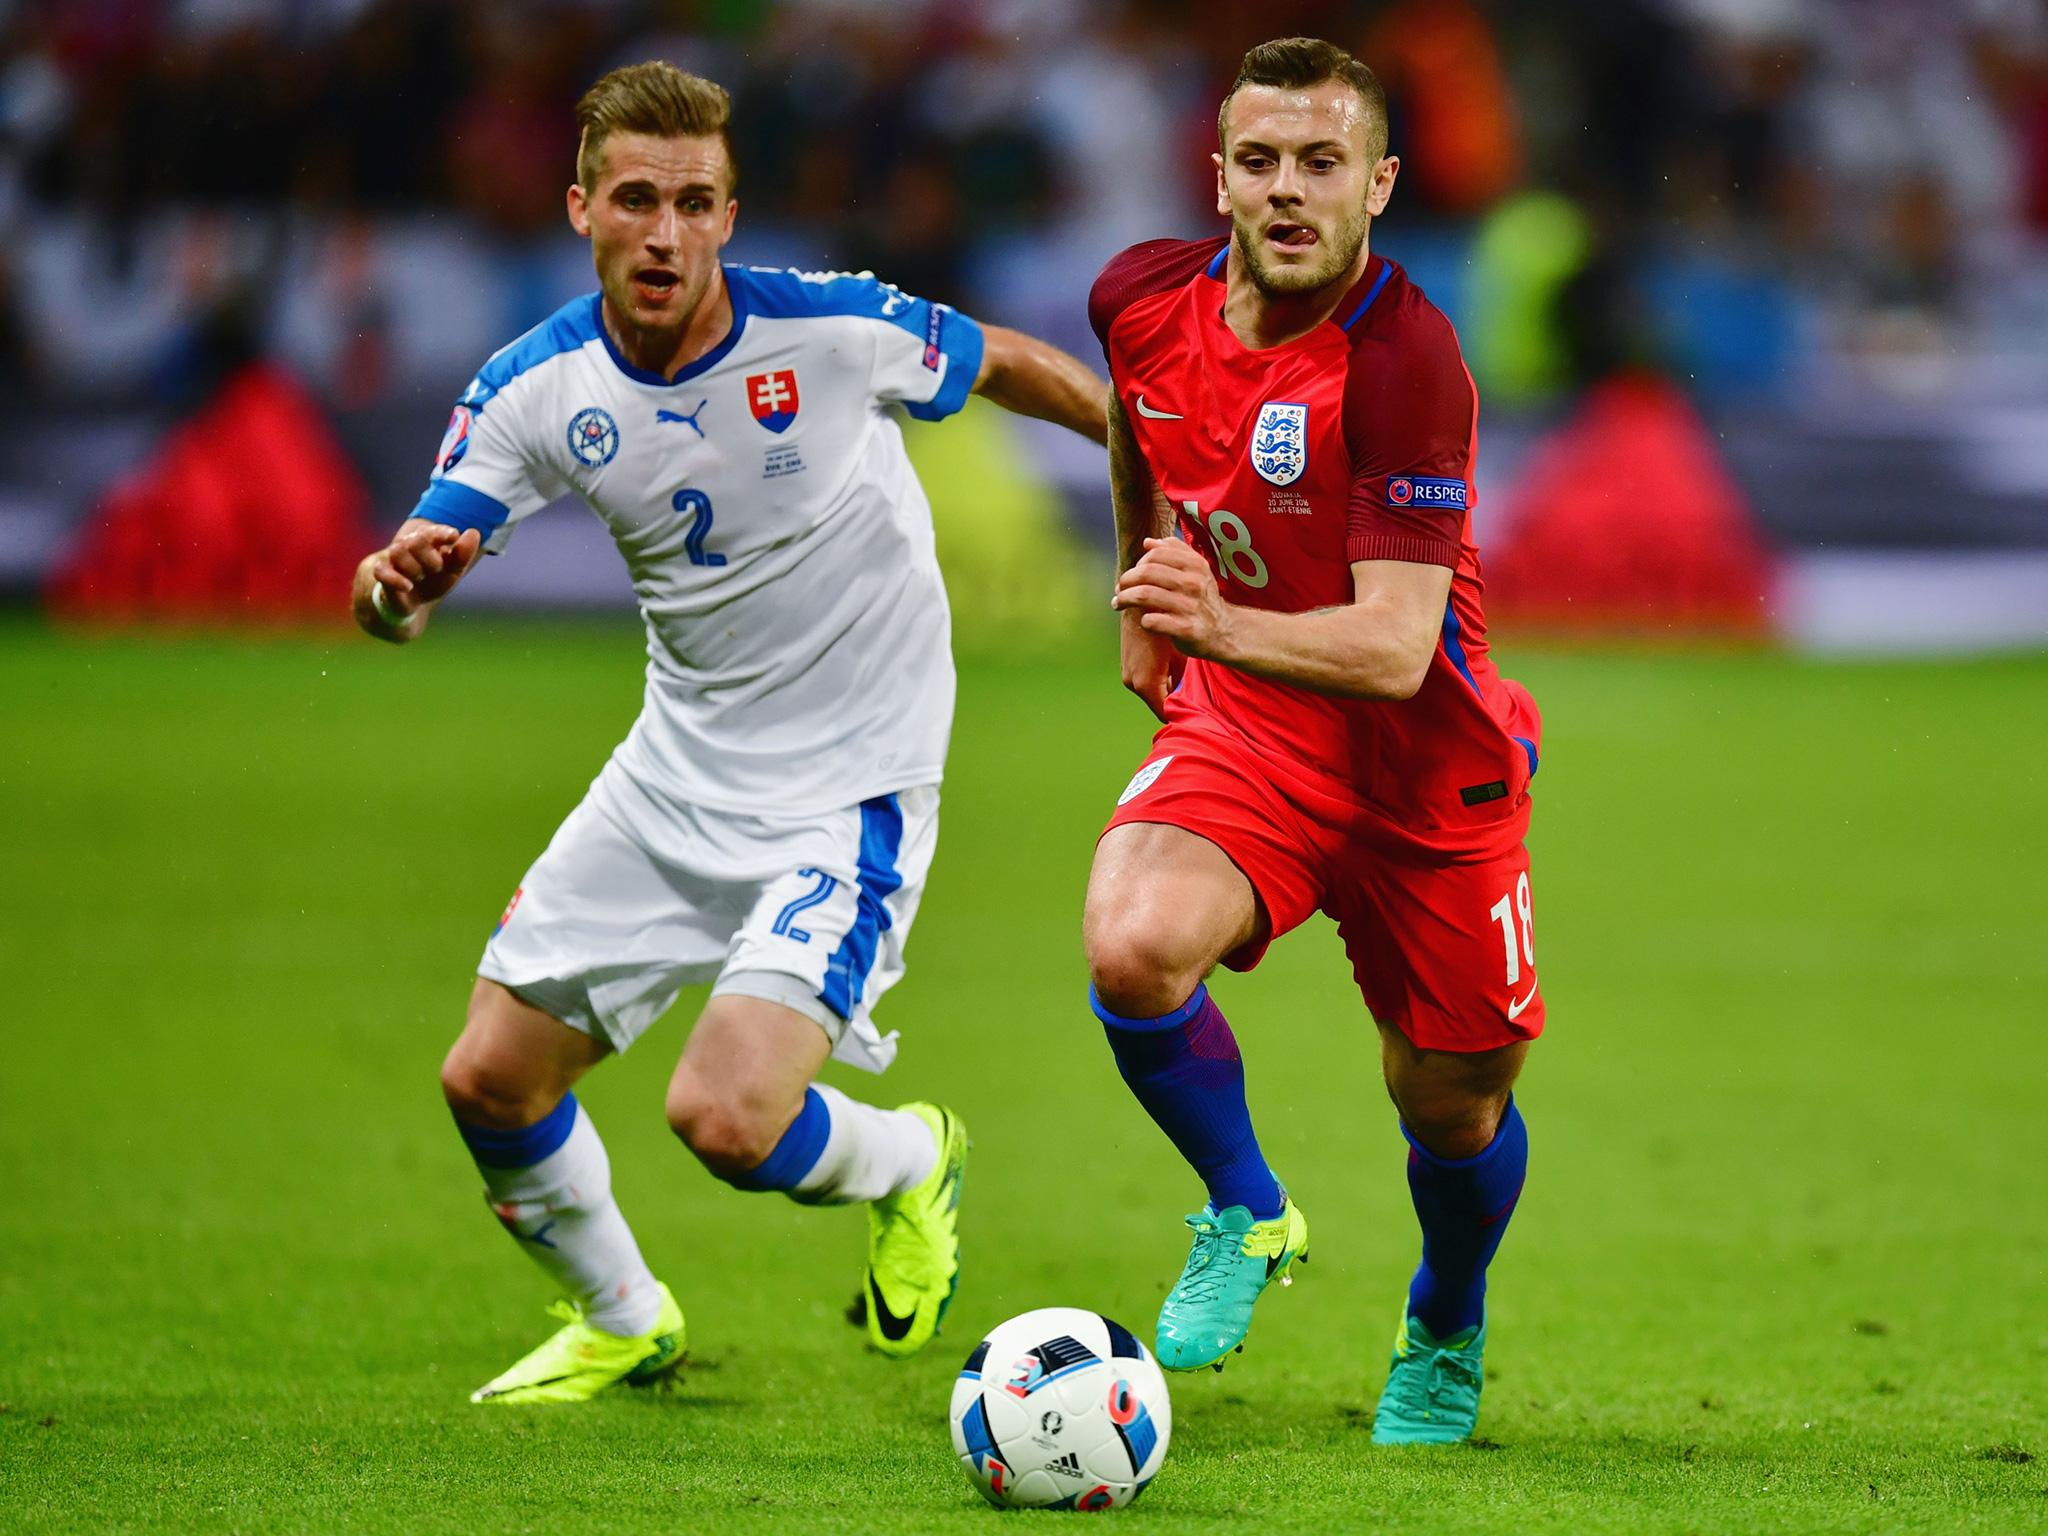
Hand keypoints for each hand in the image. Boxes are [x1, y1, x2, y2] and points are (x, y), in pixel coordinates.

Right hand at [370, 524, 481, 617]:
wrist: (414, 602)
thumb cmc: (434, 580)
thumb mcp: (453, 570)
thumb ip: (462, 554)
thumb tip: (473, 532)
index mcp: (427, 540)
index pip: (432, 530)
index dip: (442, 533)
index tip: (453, 537)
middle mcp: (408, 545)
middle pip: (415, 540)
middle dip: (431, 558)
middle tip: (437, 569)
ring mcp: (393, 558)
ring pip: (399, 552)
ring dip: (415, 569)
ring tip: (420, 578)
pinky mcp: (382, 573)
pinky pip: (382, 571)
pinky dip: (396, 579)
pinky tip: (409, 586)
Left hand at [1112, 537, 1233, 660]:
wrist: (1223, 631)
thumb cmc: (1202, 598)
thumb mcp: (1196, 570)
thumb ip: (1175, 552)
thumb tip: (1148, 542)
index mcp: (1195, 565)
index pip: (1156, 554)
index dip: (1138, 563)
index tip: (1132, 575)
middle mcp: (1194, 583)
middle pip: (1146, 572)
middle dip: (1126, 580)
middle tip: (1120, 589)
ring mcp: (1190, 607)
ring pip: (1144, 595)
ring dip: (1125, 599)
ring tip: (1118, 603)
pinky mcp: (1186, 629)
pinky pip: (1152, 621)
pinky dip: (1143, 620)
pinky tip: (1143, 621)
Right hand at [1119, 607, 1183, 720]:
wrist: (1141, 605)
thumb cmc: (1166, 628)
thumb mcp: (1181, 655)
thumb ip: (1182, 679)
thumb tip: (1186, 693)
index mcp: (1147, 683)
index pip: (1164, 711)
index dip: (1179, 712)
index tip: (1193, 710)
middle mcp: (1133, 683)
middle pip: (1157, 703)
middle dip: (1172, 700)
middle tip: (1191, 693)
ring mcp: (1127, 676)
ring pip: (1150, 692)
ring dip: (1164, 689)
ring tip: (1180, 676)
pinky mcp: (1126, 667)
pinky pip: (1144, 681)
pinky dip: (1156, 679)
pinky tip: (1167, 665)